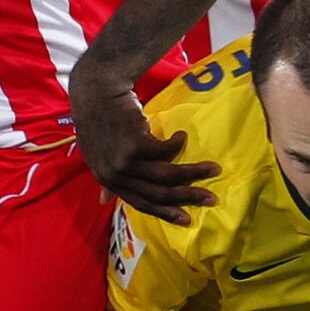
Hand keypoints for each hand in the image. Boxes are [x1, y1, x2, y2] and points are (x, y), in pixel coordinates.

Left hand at [69, 67, 214, 224]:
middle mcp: (115, 176)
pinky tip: (181, 136)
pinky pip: (167, 151)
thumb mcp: (97, 155)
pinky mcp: (135, 145)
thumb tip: (103, 201)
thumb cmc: (99, 121)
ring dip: (194, 172)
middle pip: (158, 194)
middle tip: (211, 198)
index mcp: (108, 181)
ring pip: (167, 175)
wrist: (96, 92)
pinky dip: (177, 143)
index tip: (188, 218)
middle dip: (188, 197)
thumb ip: (106, 179)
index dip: (165, 213)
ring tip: (213, 168)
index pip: (141, 204)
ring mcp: (124, 162)